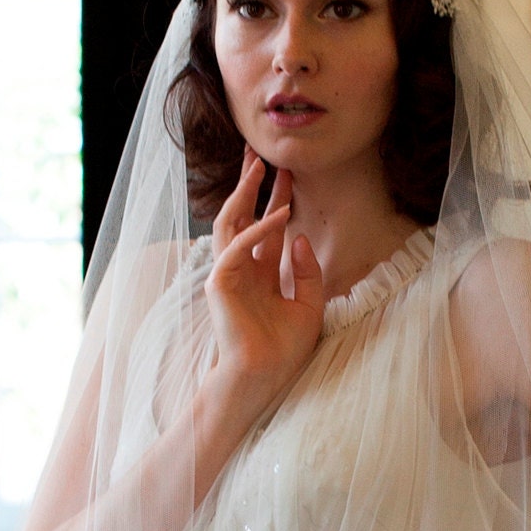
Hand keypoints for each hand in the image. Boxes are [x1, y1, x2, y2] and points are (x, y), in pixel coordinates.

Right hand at [205, 151, 324, 407]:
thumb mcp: (310, 305)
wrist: (264, 377)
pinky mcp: (220, 283)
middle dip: (250, 184)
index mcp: (261, 274)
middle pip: (243, 215)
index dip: (277, 198)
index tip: (288, 172)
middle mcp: (242, 269)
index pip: (268, 227)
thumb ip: (307, 272)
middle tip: (258, 153)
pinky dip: (258, 229)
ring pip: (231, 222)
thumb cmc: (284, 350)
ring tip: (258, 166)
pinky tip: (280, 214)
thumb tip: (298, 237)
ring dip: (244, 193)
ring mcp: (228, 274)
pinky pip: (238, 247)